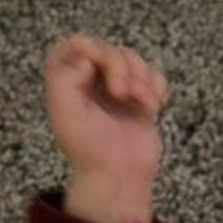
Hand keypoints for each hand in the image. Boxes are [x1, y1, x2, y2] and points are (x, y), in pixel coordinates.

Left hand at [45, 34, 167, 185]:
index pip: (71, 48)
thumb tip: (85, 56)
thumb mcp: (66, 114)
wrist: (119, 177)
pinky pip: (154, 76)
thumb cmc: (89, 150)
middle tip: (121, 93)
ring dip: (141, 78)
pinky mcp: (140, 101)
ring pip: (133, 60)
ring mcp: (117, 93)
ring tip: (142, 103)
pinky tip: (153, 107)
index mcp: (68, 89)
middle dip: (120, 65)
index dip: (85, 45)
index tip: (96, 59)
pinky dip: (156, 87)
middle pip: (107, 50)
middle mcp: (90, 87)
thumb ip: (65, 79)